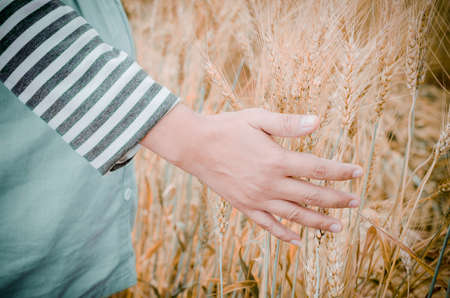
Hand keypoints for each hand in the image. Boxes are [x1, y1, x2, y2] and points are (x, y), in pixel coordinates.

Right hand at [140, 104, 362, 245]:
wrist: (195, 146)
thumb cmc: (227, 128)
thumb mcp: (258, 118)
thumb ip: (288, 123)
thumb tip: (318, 122)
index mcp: (276, 160)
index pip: (318, 168)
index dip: (341, 171)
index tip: (359, 172)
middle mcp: (270, 183)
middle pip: (312, 195)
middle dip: (337, 199)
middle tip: (355, 202)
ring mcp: (257, 199)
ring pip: (295, 215)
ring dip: (318, 222)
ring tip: (337, 227)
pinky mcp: (245, 207)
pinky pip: (268, 226)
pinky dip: (285, 235)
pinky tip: (299, 242)